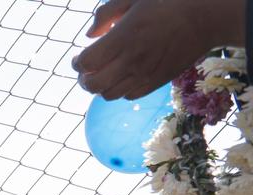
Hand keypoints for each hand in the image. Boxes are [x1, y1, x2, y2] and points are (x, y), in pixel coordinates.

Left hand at [73, 0, 243, 99]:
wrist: (206, 17)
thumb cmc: (168, 3)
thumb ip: (106, 14)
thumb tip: (89, 35)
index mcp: (122, 39)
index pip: (85, 64)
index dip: (77, 62)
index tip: (80, 55)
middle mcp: (131, 61)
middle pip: (92, 85)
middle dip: (84, 79)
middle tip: (88, 70)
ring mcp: (144, 75)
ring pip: (108, 95)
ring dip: (101, 87)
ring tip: (105, 74)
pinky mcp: (157, 82)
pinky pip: (129, 96)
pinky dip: (119, 90)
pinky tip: (123, 77)